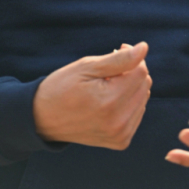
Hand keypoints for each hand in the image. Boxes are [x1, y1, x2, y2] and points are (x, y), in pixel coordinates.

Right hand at [33, 42, 151, 149]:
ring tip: (106, 86)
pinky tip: (109, 100)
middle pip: (144, 84)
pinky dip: (128, 102)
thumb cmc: (63, 86)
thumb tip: (145, 47)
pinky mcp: (120, 141)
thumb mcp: (88, 66)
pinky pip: (137, 113)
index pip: (141, 71)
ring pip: (143, 98)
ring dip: (130, 87)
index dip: (131, 56)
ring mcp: (120, 135)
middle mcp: (119, 123)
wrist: (44, 118)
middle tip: (108, 70)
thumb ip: (120, 59)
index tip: (115, 50)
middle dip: (131, 72)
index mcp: (110, 102)